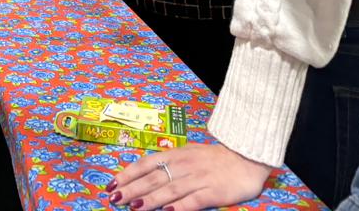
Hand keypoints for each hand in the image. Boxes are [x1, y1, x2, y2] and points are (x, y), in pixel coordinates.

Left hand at [106, 142, 273, 210]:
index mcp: (177, 155)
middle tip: (115, 198)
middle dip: (133, 189)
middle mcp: (184, 165)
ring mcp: (199, 178)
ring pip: (170, 189)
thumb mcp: (189, 154)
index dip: (128, 174)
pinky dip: (180, 206)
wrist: (247, 156)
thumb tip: (145, 175)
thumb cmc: (215, 158)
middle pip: (154, 178)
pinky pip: (194, 200)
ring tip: (134, 207)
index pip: (146, 163)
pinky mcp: (214, 192)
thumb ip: (169, 164)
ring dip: (151, 199)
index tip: (111, 184)